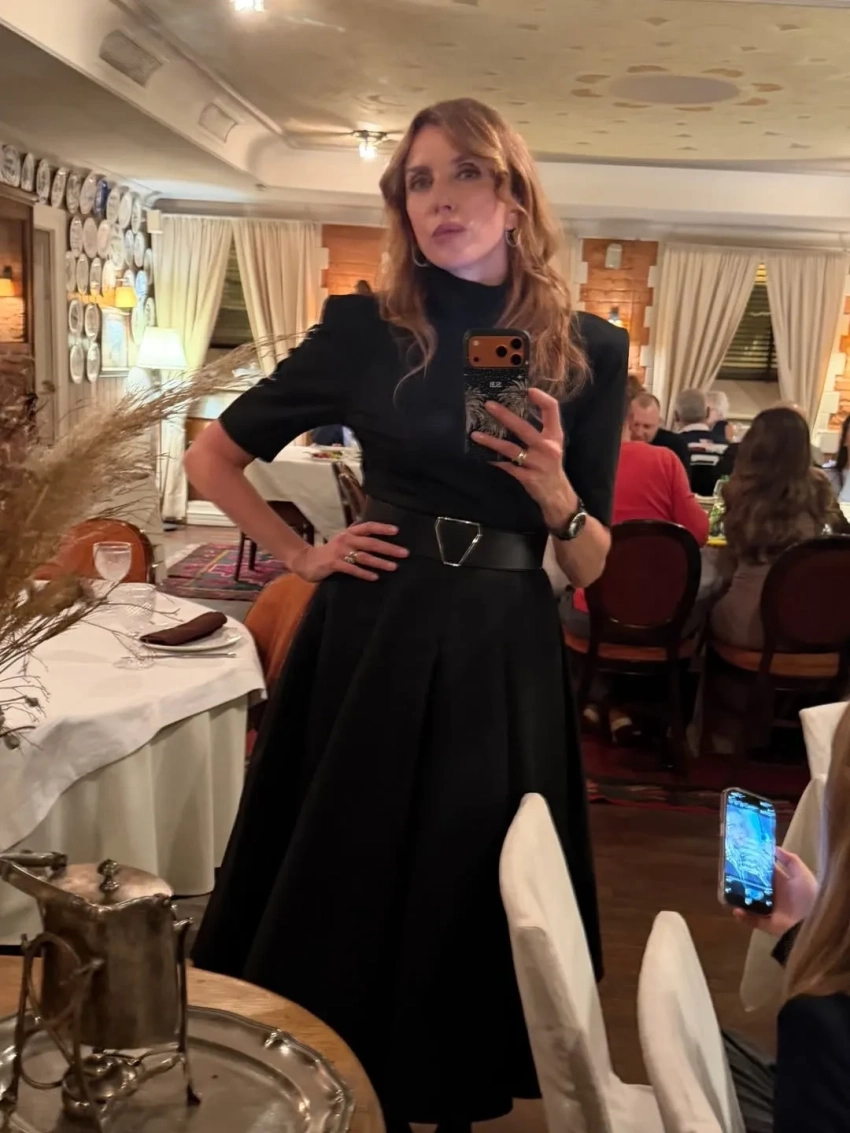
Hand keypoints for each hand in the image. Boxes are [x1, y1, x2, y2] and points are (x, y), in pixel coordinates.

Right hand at [289, 522, 407, 582]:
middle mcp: (346, 539)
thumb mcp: (343, 539)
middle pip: (370, 542)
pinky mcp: (333, 564)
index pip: (368, 527)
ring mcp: (339, 552)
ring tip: (393, 567)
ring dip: (380, 562)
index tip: (397, 531)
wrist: (307, 561)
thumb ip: (357, 534)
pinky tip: (375, 577)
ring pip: (363, 557)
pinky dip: (364, 573)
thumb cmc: (330, 551)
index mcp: (349, 532)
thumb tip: (375, 529)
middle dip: (388, 548)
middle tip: (404, 553)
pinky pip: (352, 569)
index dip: (382, 528)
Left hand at [471, 388, 576, 525]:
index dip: (541, 398)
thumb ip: (541, 428)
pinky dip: (493, 460)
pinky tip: (481, 455)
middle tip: (488, 405)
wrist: (557, 495)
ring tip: (475, 434)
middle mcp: (547, 448)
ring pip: (510, 448)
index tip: (528, 389)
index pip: (552, 410)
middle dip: (505, 415)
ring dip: (491, 440)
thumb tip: (515, 409)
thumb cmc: (551, 465)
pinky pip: (506, 466)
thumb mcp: (553, 445)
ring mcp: (537, 463)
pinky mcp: (527, 477)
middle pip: (524, 428)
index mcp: (555, 436)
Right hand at [732, 847, 817, 937]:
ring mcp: (771, 910)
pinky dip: (743, 916)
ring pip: (751, 902)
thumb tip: (774, 848)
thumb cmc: (807, 896)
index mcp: (783, 882)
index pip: (766, 871)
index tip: (741, 855)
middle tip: (729, 872)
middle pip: (756, 885)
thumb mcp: (802, 874)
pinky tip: (736, 910)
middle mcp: (775, 895)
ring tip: (728, 891)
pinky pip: (752, 919)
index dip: (755, 864)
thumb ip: (790, 860)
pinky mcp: (768, 923)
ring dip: (740, 898)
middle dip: (743, 880)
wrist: (812, 922)